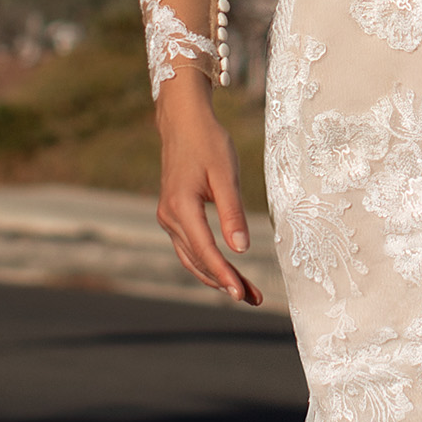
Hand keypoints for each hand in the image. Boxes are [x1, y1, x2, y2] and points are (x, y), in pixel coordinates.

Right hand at [156, 77, 262, 306]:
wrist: (183, 122)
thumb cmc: (208, 143)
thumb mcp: (226, 175)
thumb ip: (233, 213)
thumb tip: (242, 249)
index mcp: (181, 207)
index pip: (205, 251)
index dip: (224, 275)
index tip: (242, 294)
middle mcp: (169, 217)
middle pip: (198, 260)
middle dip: (225, 282)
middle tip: (253, 299)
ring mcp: (168, 217)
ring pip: (191, 258)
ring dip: (216, 277)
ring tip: (246, 292)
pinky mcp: (173, 215)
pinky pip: (189, 247)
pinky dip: (207, 262)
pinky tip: (226, 271)